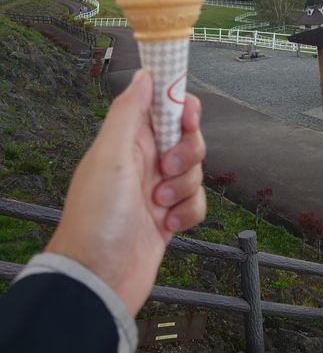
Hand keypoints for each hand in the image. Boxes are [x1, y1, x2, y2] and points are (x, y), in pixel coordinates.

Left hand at [46, 69, 205, 315]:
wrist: (98, 278)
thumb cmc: (96, 218)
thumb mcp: (110, 155)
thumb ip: (129, 112)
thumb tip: (145, 74)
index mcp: (128, 140)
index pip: (164, 106)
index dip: (182, 106)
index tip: (188, 117)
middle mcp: (144, 161)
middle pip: (188, 138)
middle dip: (188, 152)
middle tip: (166, 169)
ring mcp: (158, 189)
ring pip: (196, 171)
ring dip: (184, 188)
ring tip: (158, 205)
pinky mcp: (170, 217)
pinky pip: (197, 203)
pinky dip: (188, 213)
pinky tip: (166, 225)